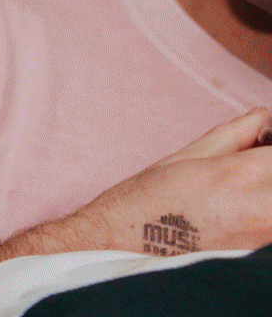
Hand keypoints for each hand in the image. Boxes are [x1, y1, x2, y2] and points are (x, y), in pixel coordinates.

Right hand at [47, 108, 271, 255]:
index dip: (269, 147)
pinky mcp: (257, 259)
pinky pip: (267, 229)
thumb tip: (261, 118)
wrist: (121, 249)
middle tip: (248, 169)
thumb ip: (234, 136)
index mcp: (241, 175)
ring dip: (262, 195)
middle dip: (266, 172)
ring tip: (235, 195)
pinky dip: (258, 216)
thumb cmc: (145, 204)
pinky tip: (233, 216)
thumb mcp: (185, 158)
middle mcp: (262, 210)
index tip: (260, 147)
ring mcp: (264, 241)